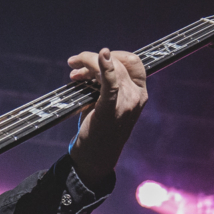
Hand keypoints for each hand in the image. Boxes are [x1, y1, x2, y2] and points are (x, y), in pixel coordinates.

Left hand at [67, 48, 147, 189]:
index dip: (115, 54)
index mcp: (140, 94)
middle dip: (93, 59)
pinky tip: (101, 56)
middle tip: (74, 64)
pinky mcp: (111, 109)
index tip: (97, 56)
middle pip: (118, 64)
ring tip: (73, 72)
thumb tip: (88, 63)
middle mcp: (137, 97)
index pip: (133, 62)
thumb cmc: (98, 129)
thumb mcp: (107, 103)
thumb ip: (104, 83)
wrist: (95, 158)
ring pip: (111, 70)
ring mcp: (126, 104)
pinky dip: (105, 68)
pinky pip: (111, 83)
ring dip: (87, 64)